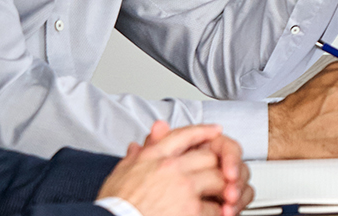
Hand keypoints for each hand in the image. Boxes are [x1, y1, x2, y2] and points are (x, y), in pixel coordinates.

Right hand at [98, 122, 251, 215]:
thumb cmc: (114, 206)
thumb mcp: (119, 174)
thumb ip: (135, 157)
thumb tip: (137, 144)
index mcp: (153, 157)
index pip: (184, 135)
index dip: (203, 131)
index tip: (216, 130)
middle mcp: (171, 168)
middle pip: (209, 156)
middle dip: (218, 166)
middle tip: (223, 175)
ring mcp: (183, 187)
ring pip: (218, 179)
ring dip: (222, 190)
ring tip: (222, 197)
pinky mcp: (190, 209)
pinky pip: (215, 207)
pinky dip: (218, 212)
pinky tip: (216, 214)